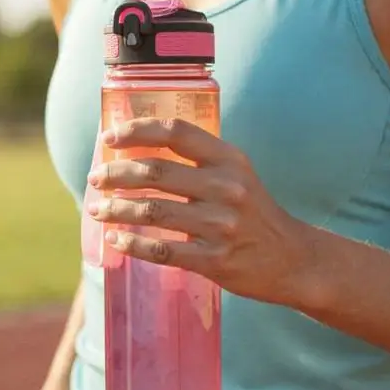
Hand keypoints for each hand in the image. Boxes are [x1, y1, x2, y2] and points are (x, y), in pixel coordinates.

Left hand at [87, 118, 312, 304]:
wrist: (293, 259)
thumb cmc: (256, 214)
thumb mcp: (238, 176)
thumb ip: (200, 163)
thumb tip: (140, 153)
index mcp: (229, 160)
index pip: (175, 133)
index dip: (137, 130)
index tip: (110, 137)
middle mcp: (226, 187)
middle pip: (155, 171)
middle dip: (116, 173)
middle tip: (95, 178)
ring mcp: (220, 225)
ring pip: (152, 210)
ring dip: (116, 209)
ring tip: (96, 209)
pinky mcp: (214, 259)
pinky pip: (162, 250)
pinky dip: (133, 244)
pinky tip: (116, 240)